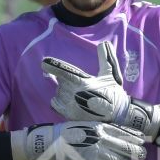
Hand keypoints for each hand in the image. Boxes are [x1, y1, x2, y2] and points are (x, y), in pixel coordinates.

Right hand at [12, 121, 145, 159]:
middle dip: (136, 152)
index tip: (143, 139)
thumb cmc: (66, 132)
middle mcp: (100, 138)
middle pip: (125, 146)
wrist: (48, 140)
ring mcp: (94, 151)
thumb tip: (112, 132)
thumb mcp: (84, 124)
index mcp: (99, 127)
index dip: (134, 136)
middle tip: (142, 155)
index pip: (122, 131)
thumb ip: (98, 128)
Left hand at [41, 41, 159, 139]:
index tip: (43, 62)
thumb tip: (104, 43)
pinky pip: (54, 103)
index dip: (54, 66)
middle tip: (80, 84)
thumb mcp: (110, 75)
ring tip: (80, 95)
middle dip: (66, 79)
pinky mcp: (67, 115)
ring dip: (64, 90)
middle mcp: (74, 93)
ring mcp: (70, 105)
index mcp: (83, 82)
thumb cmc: (113, 94)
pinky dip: (59, 100)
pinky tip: (71, 101)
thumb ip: (105, 58)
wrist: (116, 117)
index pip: (64, 71)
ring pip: (58, 91)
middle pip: (60, 80)